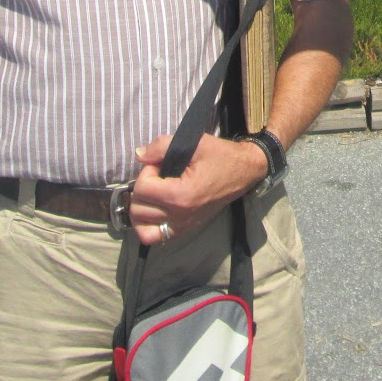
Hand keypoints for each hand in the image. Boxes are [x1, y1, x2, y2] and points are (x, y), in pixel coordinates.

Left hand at [125, 133, 268, 246]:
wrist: (244, 171)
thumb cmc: (220, 156)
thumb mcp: (194, 143)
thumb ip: (162, 146)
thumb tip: (139, 154)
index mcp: (181, 195)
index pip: (142, 189)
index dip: (146, 171)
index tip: (159, 164)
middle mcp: (180, 215)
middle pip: (138, 209)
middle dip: (142, 189)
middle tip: (157, 176)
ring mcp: (182, 225)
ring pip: (141, 226)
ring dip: (141, 207)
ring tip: (153, 192)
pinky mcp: (185, 229)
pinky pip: (154, 237)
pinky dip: (147, 225)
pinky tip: (154, 209)